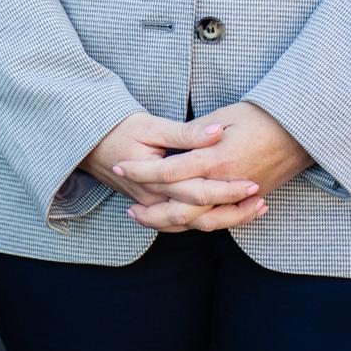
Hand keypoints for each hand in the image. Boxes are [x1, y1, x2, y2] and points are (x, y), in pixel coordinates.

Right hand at [80, 110, 269, 232]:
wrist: (87, 141)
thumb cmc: (118, 128)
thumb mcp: (150, 125)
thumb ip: (186, 133)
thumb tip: (217, 131)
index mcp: (156, 180)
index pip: (199, 191)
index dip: (229, 189)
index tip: (255, 183)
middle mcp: (155, 200)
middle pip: (200, 216)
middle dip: (234, 211)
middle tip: (263, 200)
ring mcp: (152, 206)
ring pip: (193, 225)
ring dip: (225, 219)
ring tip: (256, 209)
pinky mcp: (153, 205)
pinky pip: (182, 223)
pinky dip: (208, 221)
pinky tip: (229, 213)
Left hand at [113, 101, 314, 230]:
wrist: (304, 130)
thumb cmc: (264, 115)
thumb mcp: (226, 114)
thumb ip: (196, 133)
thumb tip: (173, 144)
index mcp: (216, 158)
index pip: (169, 172)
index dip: (141, 171)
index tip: (119, 168)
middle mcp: (227, 183)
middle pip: (181, 209)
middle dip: (152, 213)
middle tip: (130, 211)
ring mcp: (241, 195)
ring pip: (201, 222)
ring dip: (173, 225)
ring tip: (151, 221)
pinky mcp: (251, 200)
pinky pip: (222, 221)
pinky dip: (201, 225)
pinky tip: (185, 222)